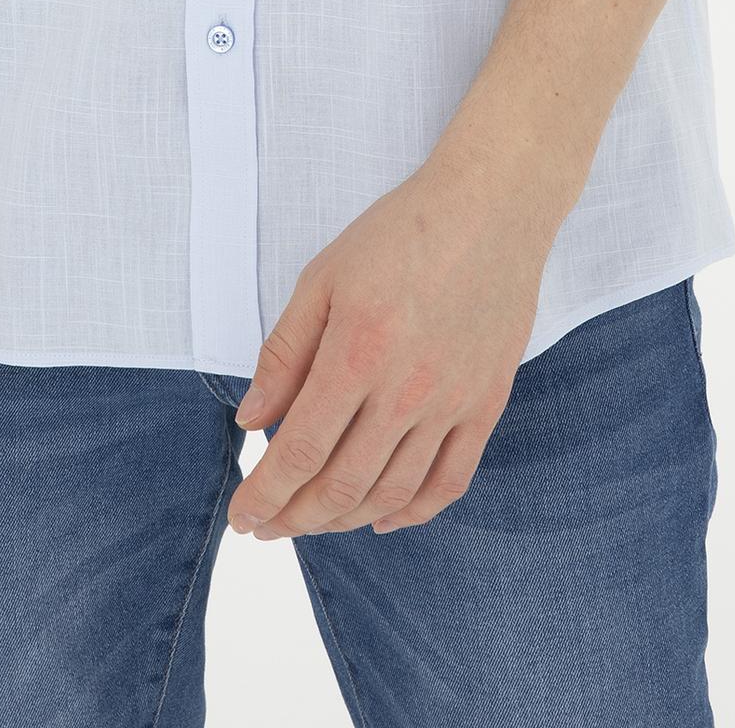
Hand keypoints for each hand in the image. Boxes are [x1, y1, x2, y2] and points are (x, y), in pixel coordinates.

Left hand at [226, 146, 554, 540]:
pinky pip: (449, 482)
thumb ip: (284, 352)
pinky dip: (411, 512)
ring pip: (392, 493)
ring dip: (346, 520)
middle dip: (296, 517)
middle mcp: (405, 390)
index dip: (266, 495)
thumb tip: (251, 420)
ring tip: (313, 521)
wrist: (490, 208)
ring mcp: (452, 403)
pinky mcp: (486, 405)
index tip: (244, 516)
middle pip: (343, 485)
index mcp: (356, 354)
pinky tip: (382, 517)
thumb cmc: (400, 233)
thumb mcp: (323, 277)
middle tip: (268, 526)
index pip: (299, 452)